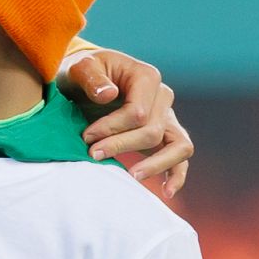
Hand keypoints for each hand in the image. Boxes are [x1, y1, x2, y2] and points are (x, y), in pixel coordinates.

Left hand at [58, 49, 192, 197]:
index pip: (137, 112)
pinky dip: (177, 174)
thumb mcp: (78, 67)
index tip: (85, 137)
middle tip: (92, 154)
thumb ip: (90, 77)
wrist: (84, 80)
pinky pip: (180, 156)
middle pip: (152, 131)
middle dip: (120, 146)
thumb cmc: (81, 74)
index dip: (111, 128)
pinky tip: (166, 191)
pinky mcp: (165, 134)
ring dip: (155, 164)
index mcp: (146, 76)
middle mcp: (163, 96)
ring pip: (178, 146)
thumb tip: (109, 94)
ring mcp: (167, 117)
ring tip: (131, 176)